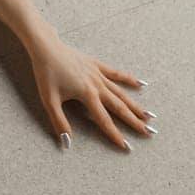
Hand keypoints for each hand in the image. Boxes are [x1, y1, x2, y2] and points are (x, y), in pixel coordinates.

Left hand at [26, 35, 154, 151]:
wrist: (46, 48)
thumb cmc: (46, 74)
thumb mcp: (49, 100)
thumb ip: (59, 122)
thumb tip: (67, 142)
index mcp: (87, 95)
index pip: (104, 120)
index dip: (115, 134)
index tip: (126, 146)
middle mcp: (97, 86)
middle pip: (119, 107)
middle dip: (134, 121)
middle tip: (148, 132)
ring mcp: (98, 74)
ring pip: (121, 93)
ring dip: (135, 105)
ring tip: (148, 116)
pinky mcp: (96, 64)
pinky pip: (116, 73)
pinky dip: (129, 79)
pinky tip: (141, 84)